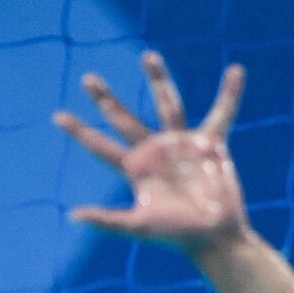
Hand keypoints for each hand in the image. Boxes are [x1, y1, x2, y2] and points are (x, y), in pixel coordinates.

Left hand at [55, 52, 249, 254]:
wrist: (213, 237)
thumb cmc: (176, 236)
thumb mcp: (138, 226)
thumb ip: (107, 220)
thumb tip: (72, 215)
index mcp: (135, 168)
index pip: (100, 145)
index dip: (79, 131)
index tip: (57, 116)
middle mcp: (154, 152)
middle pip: (123, 118)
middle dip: (106, 99)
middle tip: (87, 78)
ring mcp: (181, 145)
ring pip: (167, 104)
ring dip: (159, 80)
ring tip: (147, 55)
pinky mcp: (209, 144)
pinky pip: (222, 113)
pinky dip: (230, 95)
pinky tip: (236, 72)